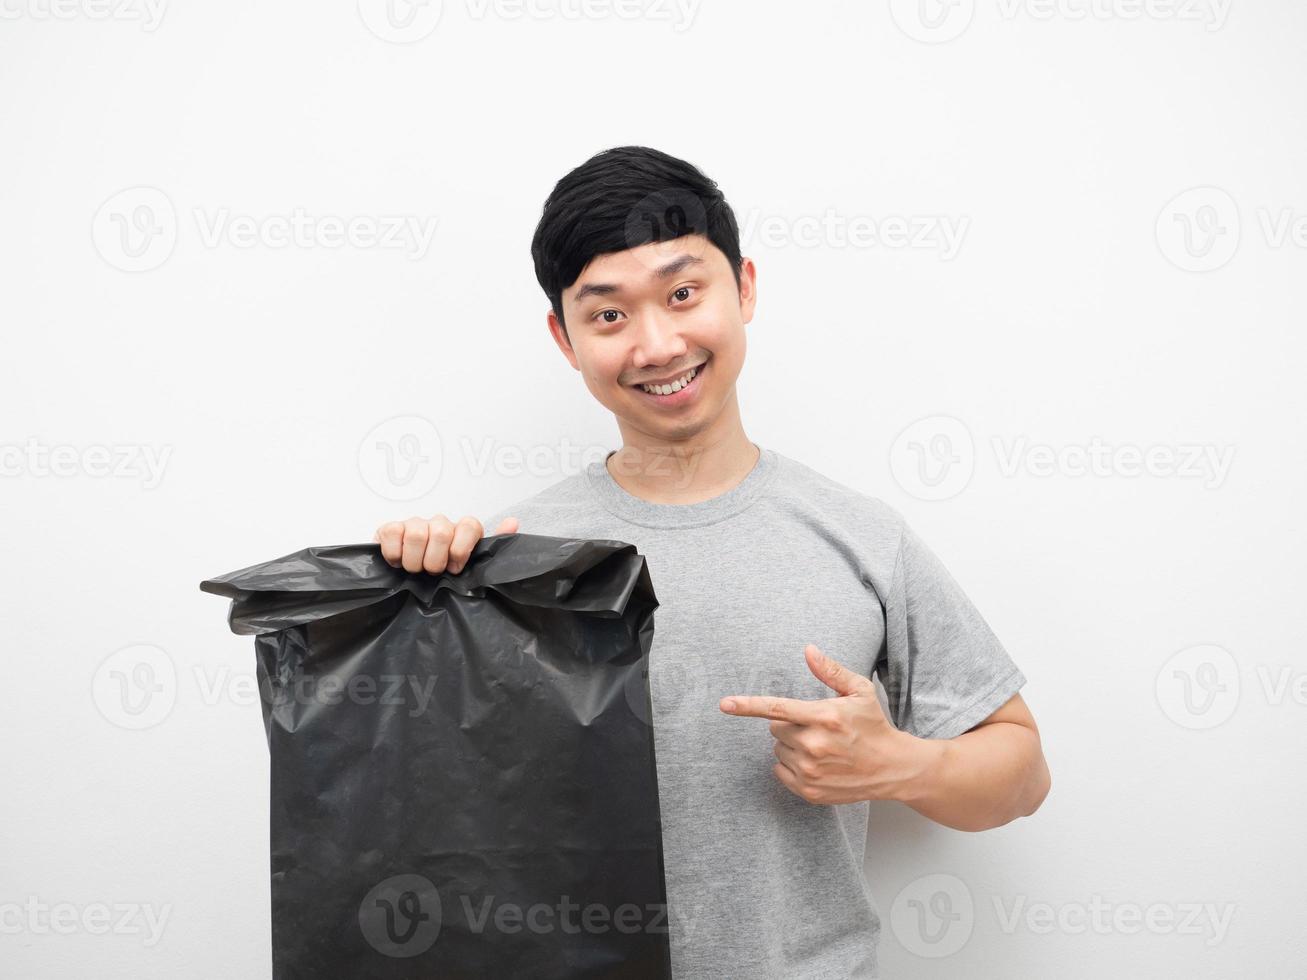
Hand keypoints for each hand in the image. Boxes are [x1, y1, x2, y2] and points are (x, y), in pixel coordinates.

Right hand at [372, 514, 518, 573]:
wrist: (406, 580)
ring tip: (415, 570)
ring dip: (415, 561)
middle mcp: (439, 523)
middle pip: (442, 531)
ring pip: (417, 534)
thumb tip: (512, 522)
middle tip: (432, 573)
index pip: (470, 525)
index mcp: (461, 531)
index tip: (455, 568)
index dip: (461, 549)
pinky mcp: (390, 528)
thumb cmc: (441, 574)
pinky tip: (398, 562)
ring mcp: (414, 523)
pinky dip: (395, 554)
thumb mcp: (469, 568)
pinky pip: (393, 533)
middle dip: (436, 560)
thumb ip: (491, 549)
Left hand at [719, 643, 933, 805]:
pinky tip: (816, 764)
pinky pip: (780, 772)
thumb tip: (808, 650)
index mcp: (824, 716)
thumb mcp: (859, 691)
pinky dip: (791, 766)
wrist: (892, 768)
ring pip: (777, 750)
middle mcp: (814, 744)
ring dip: (792, 746)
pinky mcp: (809, 791)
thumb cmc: (873, 725)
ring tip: (822, 747)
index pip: (777, 708)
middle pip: (776, 728)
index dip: (748, 705)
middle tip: (817, 727)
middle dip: (791, 725)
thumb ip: (830, 671)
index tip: (725, 704)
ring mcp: (810, 771)